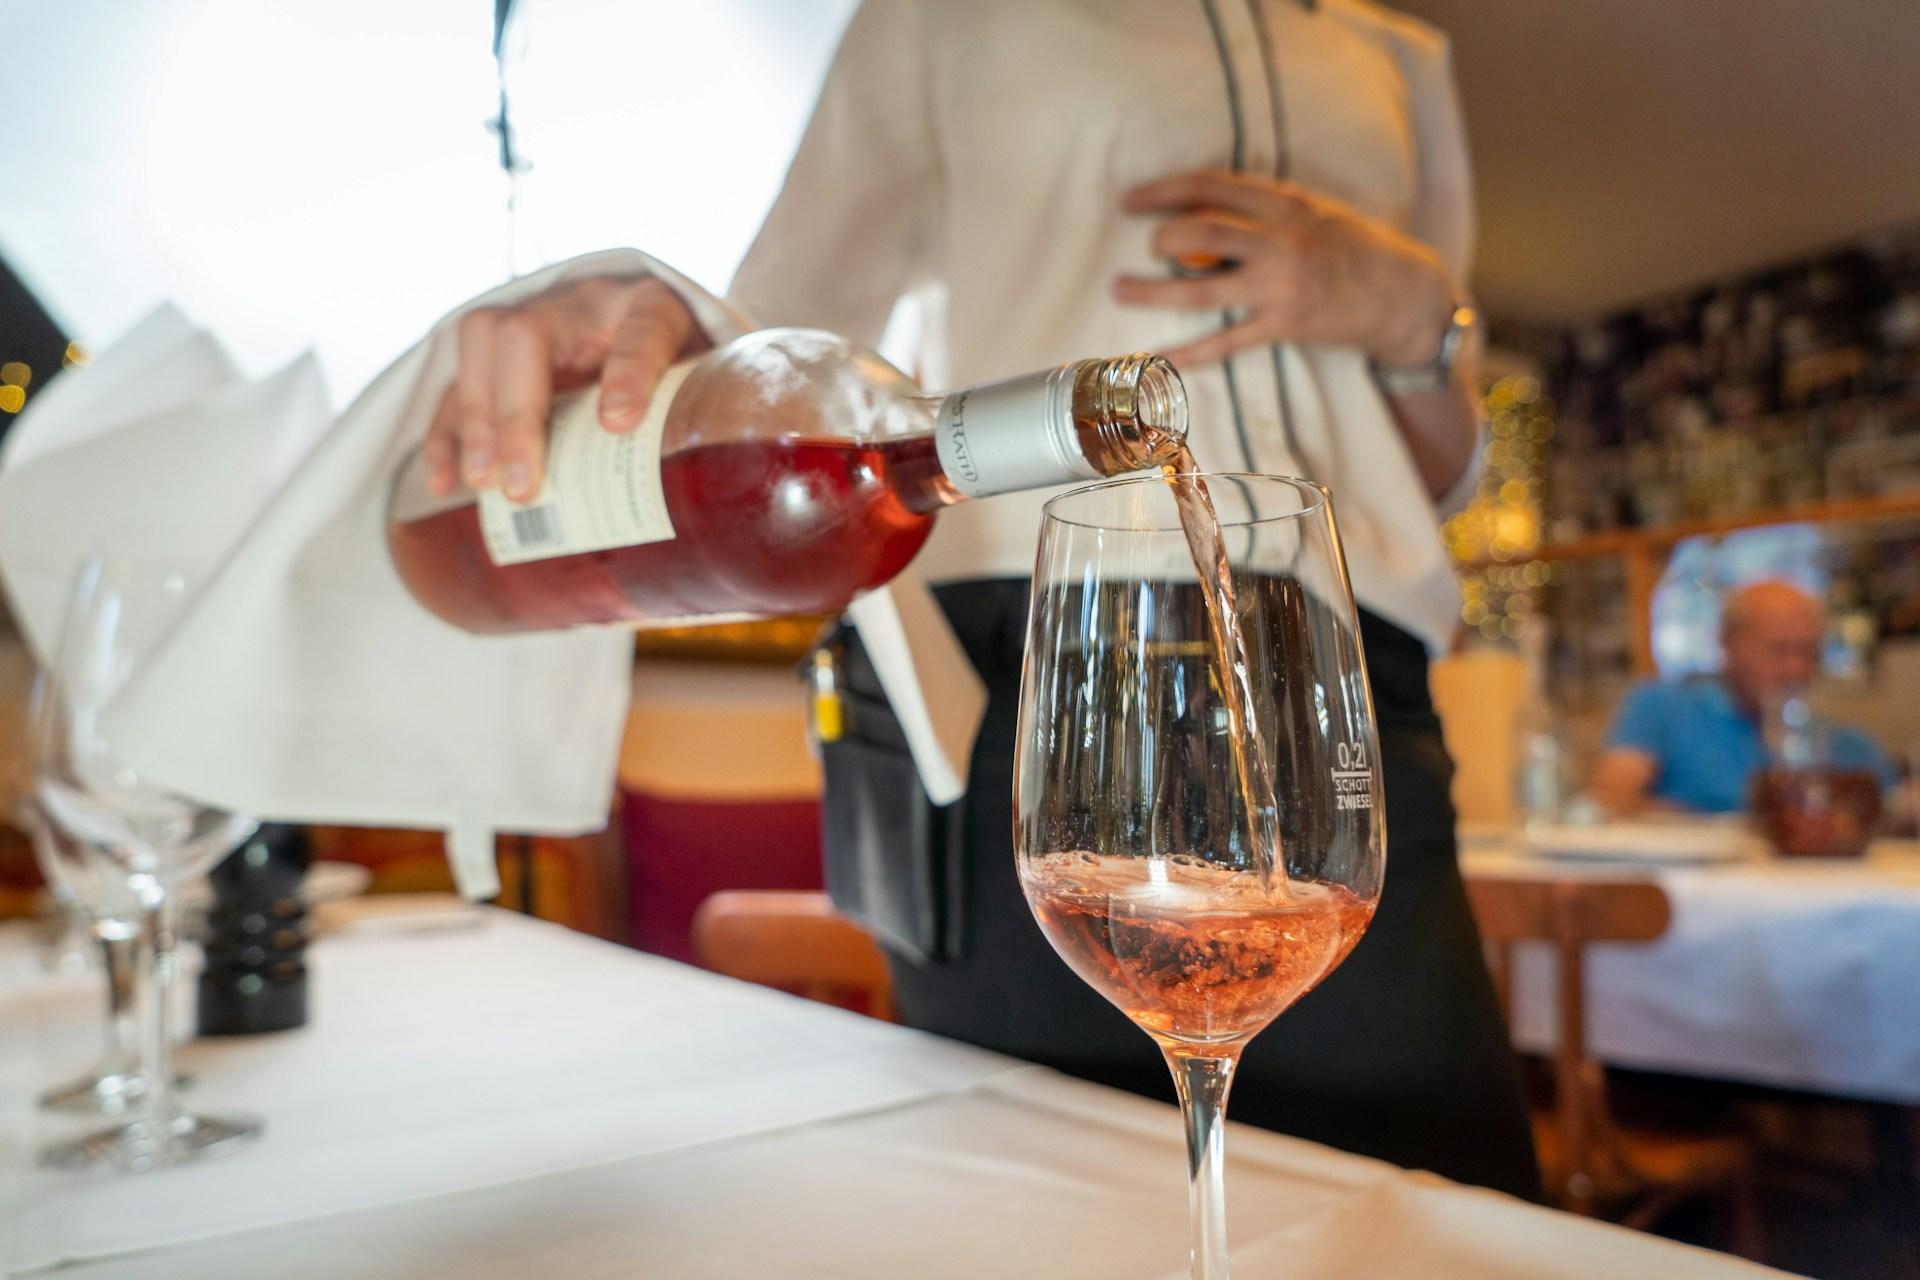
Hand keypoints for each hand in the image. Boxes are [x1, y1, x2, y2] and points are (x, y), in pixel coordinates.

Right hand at [423, 275, 706, 501]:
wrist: (657, 334)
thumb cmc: (684, 372)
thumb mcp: (707, 387)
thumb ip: (708, 422)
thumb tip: (724, 511)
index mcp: (651, 307)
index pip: (643, 329)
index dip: (629, 372)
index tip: (617, 424)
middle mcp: (585, 304)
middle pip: (531, 335)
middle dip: (519, 413)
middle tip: (522, 485)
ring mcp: (534, 318)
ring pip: (483, 345)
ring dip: (476, 420)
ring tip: (483, 483)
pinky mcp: (498, 352)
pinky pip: (456, 380)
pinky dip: (446, 434)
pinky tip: (447, 483)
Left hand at [1113, 170, 1454, 369]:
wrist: (1404, 295)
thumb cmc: (1355, 248)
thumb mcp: (1314, 211)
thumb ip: (1264, 207)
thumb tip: (1199, 207)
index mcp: (1286, 205)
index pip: (1212, 186)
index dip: (1164, 190)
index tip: (1131, 199)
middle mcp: (1281, 243)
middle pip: (1203, 233)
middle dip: (1161, 237)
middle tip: (1143, 246)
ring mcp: (1280, 288)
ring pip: (1202, 290)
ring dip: (1153, 291)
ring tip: (1120, 290)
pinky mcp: (1283, 327)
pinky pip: (1225, 341)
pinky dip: (1188, 352)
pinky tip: (1159, 355)